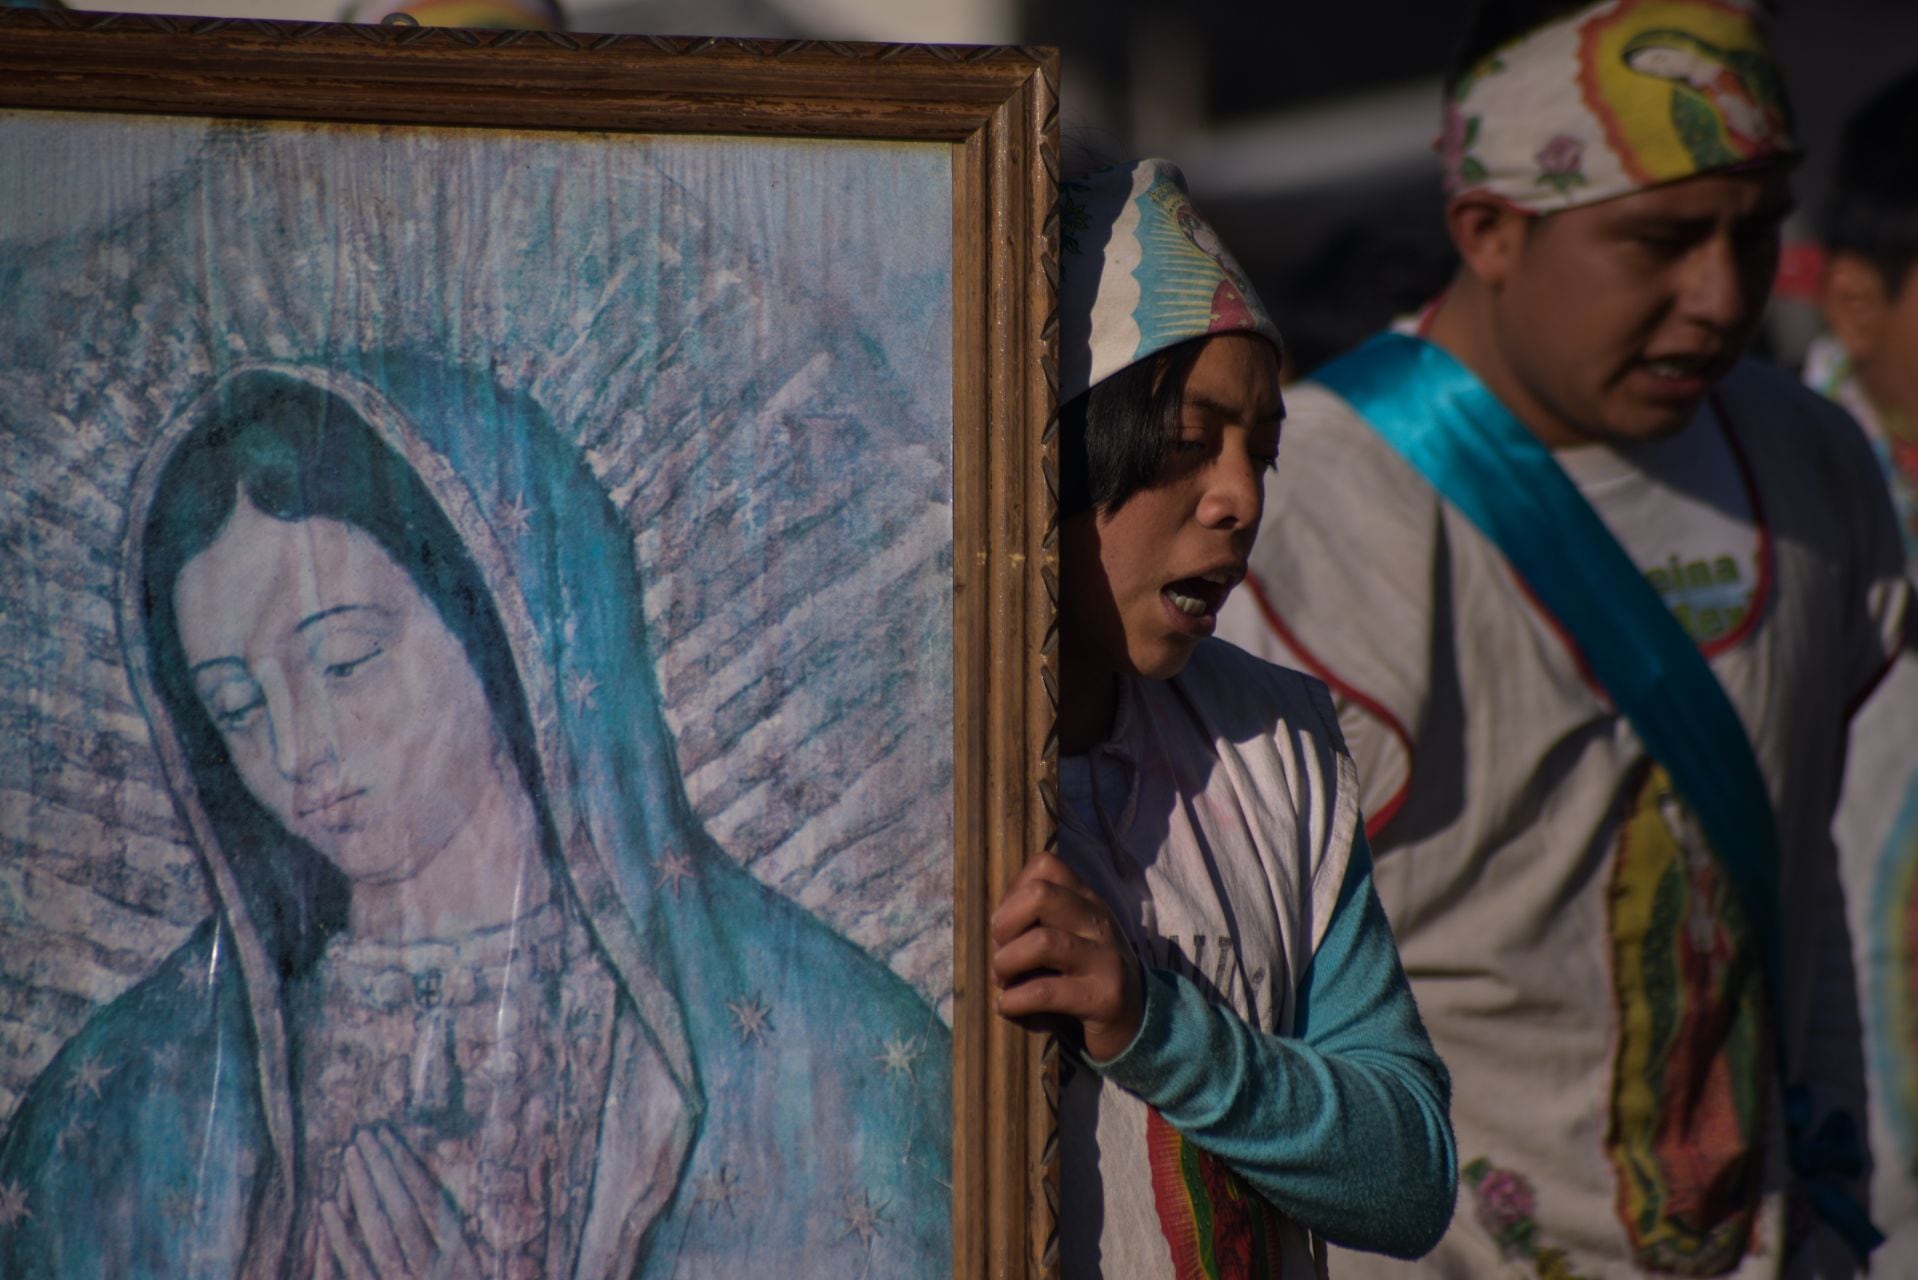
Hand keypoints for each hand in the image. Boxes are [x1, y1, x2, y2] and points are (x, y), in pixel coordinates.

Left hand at [313, 1126, 481, 1279]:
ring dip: (362, 1189)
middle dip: (383, 1168)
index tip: (390, 1137)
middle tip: (364, 1135)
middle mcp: (433, 1268)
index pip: (432, 1201)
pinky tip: (327, 1206)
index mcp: (462, 1258)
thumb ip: (464, 1242)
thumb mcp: (475, 1271)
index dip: (409, 1166)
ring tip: (349, 1155)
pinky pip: (355, 1264)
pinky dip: (340, 1234)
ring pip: (379, 1230)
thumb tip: (451, 1197)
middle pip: (404, 1209)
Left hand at [990, 852, 1143, 1060]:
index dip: (1013, 891)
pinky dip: (1014, 1000)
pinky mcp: (1103, 998)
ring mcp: (1105, 958)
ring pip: (1042, 942)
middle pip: (1041, 894)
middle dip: (1005, 923)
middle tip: (1000, 951)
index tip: (1007, 924)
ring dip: (1007, 962)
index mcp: (1087, 901)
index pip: (1046, 865)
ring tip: (1002, 980)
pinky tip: (1008, 1006)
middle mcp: (1098, 922)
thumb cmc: (1085, 975)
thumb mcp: (1070, 936)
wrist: (1137, 1020)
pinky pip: (1046, 992)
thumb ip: (1040, 921)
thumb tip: (994, 925)